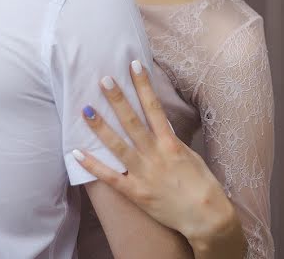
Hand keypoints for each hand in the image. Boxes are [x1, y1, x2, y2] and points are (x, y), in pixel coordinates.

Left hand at [73, 61, 246, 257]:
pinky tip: (76, 153)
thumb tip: (159, 125)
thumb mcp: (190, 157)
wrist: (207, 219)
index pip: (154, 107)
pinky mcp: (135, 193)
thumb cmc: (203, 186)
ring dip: (101, 127)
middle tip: (104, 80)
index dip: (143, 85)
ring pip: (118, 146)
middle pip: (132, 122)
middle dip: (118, 100)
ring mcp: (144, 174)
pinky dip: (93, 166)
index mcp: (171, 144)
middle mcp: (155, 155)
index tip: (134, 65)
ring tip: (86, 109)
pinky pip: (110, 178)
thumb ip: (172, 141)